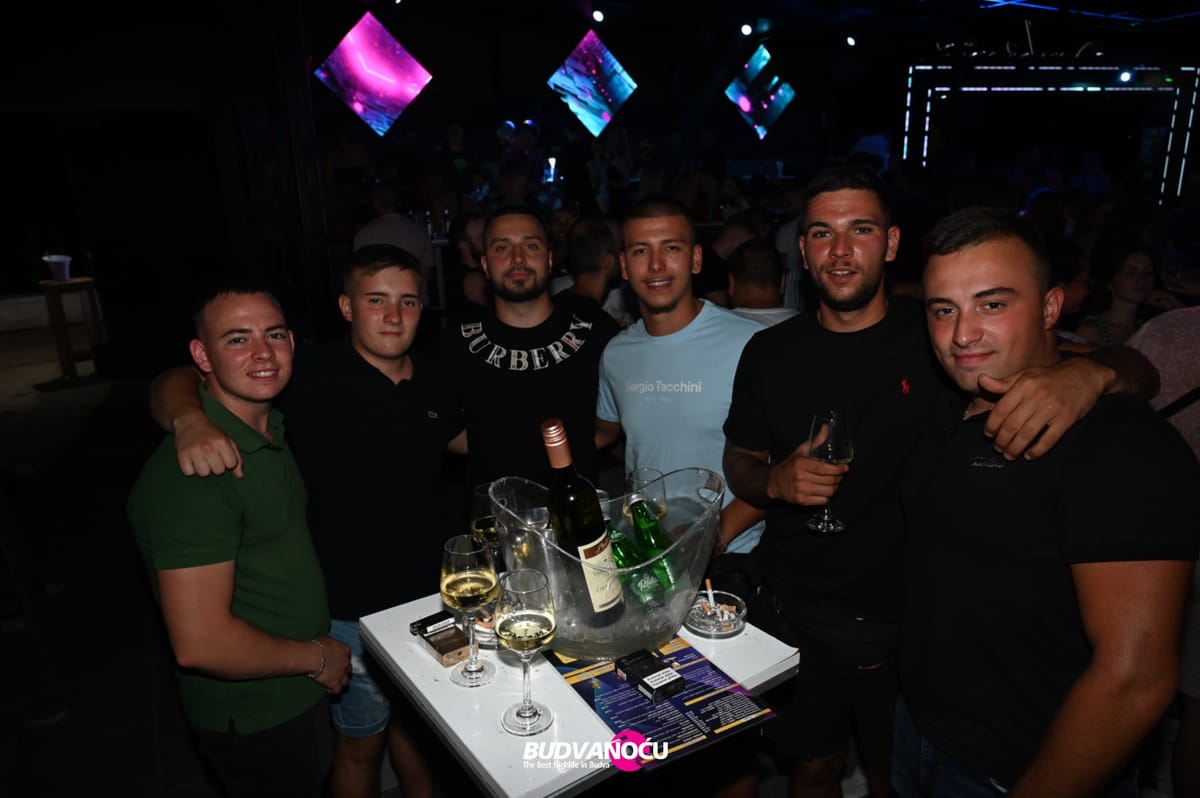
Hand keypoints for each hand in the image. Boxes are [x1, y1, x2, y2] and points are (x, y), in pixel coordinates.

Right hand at [174, 412, 242, 477]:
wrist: (189, 422)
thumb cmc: (211, 433)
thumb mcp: (227, 440)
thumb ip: (237, 458)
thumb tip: (240, 476)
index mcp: (222, 442)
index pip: (231, 464)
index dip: (228, 462)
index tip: (222, 456)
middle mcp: (208, 446)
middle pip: (218, 471)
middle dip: (216, 466)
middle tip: (210, 457)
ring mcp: (194, 451)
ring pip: (204, 473)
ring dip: (203, 468)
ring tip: (201, 459)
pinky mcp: (181, 455)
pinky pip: (189, 473)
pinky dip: (190, 469)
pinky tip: (191, 460)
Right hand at [313, 636, 350, 694]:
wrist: (314, 656)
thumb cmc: (318, 645)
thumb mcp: (327, 640)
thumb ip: (331, 644)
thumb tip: (328, 645)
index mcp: (345, 650)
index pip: (347, 655)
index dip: (342, 658)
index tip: (336, 660)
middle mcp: (346, 663)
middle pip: (348, 669)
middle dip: (344, 671)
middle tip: (336, 672)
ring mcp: (341, 674)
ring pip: (345, 681)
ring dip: (341, 682)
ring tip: (334, 682)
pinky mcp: (334, 683)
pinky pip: (337, 690)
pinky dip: (333, 690)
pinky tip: (328, 689)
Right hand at [765, 438, 848, 505]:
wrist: (774, 481)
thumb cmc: (791, 465)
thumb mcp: (801, 451)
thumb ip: (816, 441)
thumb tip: (827, 428)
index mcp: (801, 464)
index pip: (825, 468)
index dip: (838, 469)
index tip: (845, 468)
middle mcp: (800, 477)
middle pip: (829, 480)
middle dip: (839, 478)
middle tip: (841, 475)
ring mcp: (801, 490)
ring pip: (828, 492)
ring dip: (835, 487)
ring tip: (834, 483)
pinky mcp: (801, 501)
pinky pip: (822, 501)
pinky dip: (827, 496)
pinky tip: (825, 491)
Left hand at [980, 361, 1103, 460]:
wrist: (1085, 374)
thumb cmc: (1050, 377)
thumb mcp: (1026, 375)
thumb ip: (1003, 383)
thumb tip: (981, 380)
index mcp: (1024, 385)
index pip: (1001, 410)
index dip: (992, 425)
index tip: (988, 435)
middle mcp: (1037, 396)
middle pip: (1012, 425)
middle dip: (1002, 440)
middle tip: (998, 448)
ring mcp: (1053, 408)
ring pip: (1028, 434)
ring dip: (1015, 448)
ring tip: (1010, 455)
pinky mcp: (1067, 419)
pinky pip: (1049, 439)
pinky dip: (1037, 450)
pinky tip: (1029, 455)